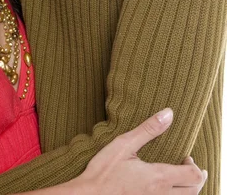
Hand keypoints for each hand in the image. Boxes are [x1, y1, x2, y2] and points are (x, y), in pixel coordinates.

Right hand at [70, 109, 206, 193]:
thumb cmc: (104, 171)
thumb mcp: (124, 144)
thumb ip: (149, 129)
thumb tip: (168, 113)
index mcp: (159, 179)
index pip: (194, 175)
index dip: (195, 165)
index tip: (186, 156)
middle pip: (194, 190)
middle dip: (195, 177)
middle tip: (186, 165)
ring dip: (187, 188)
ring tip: (178, 177)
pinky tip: (163, 187)